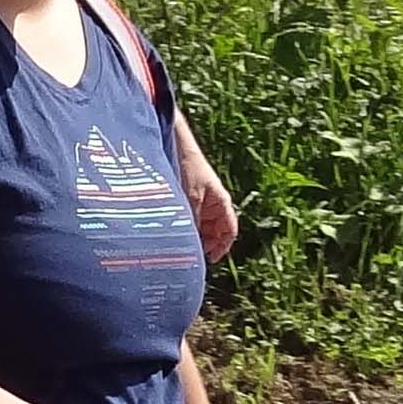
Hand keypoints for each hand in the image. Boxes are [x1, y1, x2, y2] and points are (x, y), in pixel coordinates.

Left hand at [185, 146, 239, 262]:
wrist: (175, 144)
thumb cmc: (188, 167)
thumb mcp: (191, 198)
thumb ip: (193, 222)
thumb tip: (191, 245)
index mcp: (221, 202)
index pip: (229, 231)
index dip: (222, 247)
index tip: (210, 259)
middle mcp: (213, 204)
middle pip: (214, 232)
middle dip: (204, 244)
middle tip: (190, 256)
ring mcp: (200, 202)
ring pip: (200, 227)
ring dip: (193, 236)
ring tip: (179, 245)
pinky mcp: (187, 199)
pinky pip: (189, 219)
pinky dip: (184, 227)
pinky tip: (173, 233)